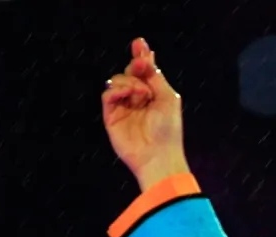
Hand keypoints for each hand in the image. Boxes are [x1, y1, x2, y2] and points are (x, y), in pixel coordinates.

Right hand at [101, 37, 189, 189]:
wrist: (158, 156)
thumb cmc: (168, 129)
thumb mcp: (168, 97)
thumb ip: (155, 76)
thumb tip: (146, 56)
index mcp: (154, 95)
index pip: (144, 71)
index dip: (141, 56)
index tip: (139, 42)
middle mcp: (138, 99)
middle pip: (129, 72)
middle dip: (136, 65)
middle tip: (142, 65)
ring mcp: (124, 107)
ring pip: (117, 81)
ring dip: (129, 81)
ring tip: (142, 94)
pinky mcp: (112, 117)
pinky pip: (107, 95)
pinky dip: (116, 90)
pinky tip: (128, 95)